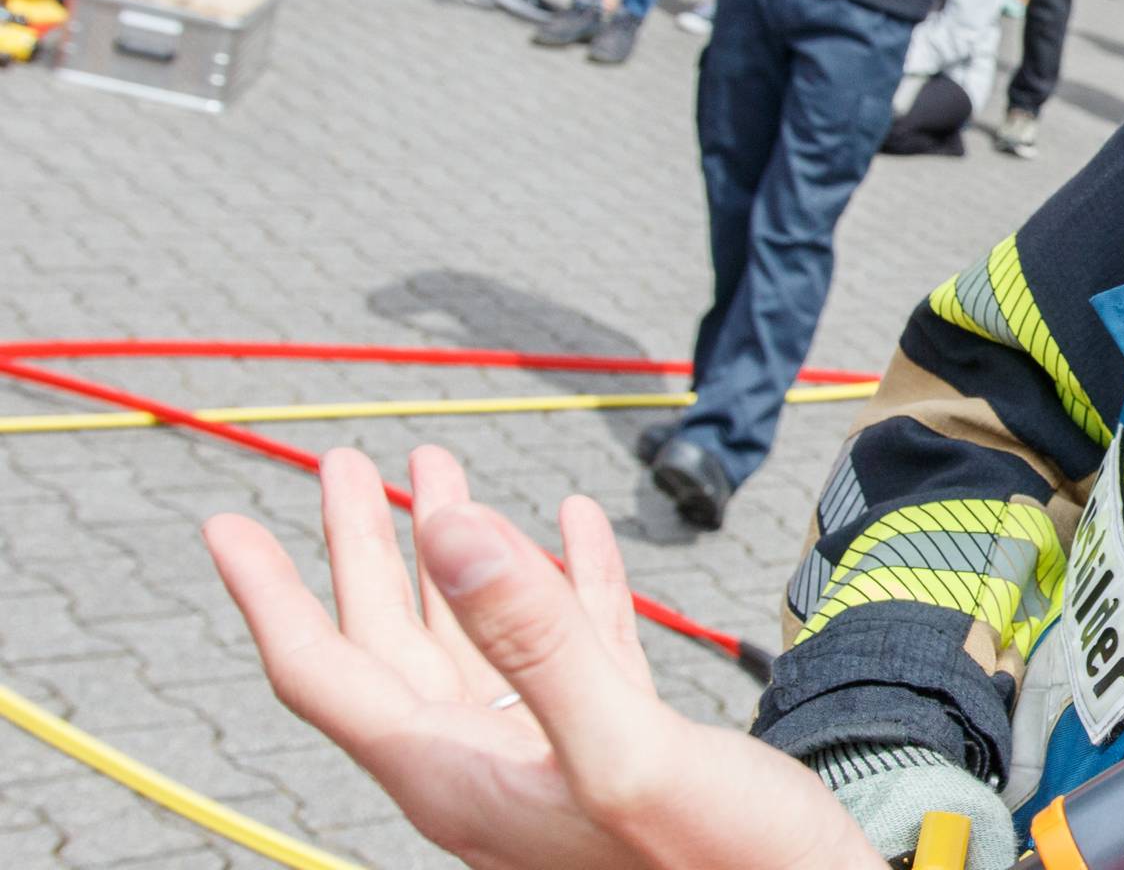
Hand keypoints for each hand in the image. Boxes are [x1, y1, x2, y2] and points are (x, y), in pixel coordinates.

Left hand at [205, 447, 884, 869]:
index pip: (329, 675)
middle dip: (361, 551)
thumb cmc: (725, 864)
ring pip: (475, 640)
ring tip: (444, 475)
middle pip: (390, 647)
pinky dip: (564, 581)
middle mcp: (488, 770)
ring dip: (460, 554)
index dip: (273, 595)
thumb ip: (536, 640)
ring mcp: (551, 762)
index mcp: (461, 778)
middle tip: (339, 466)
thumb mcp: (625, 748)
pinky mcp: (620, 750)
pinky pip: (570, 651)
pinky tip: (574, 528)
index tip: (225, 523)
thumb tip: (447, 532)